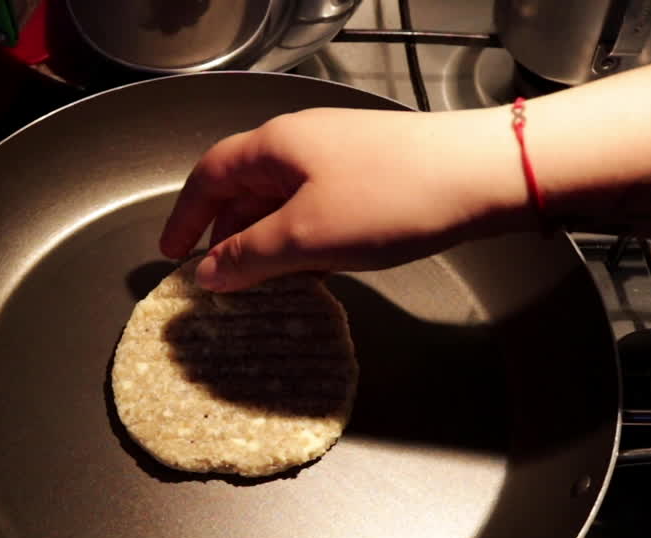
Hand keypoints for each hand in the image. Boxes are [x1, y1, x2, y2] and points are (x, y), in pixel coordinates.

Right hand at [158, 107, 531, 291]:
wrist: (480, 178)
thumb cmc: (390, 199)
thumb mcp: (305, 237)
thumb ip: (249, 256)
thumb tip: (207, 273)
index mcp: (275, 146)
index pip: (209, 175)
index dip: (184, 216)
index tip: (170, 253)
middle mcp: (302, 143)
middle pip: (244, 186)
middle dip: (224, 231)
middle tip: (214, 275)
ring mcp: (339, 158)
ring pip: (282, 200)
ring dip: (264, 239)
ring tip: (259, 281)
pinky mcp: (372, 177)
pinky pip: (317, 208)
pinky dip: (301, 238)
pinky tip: (312, 270)